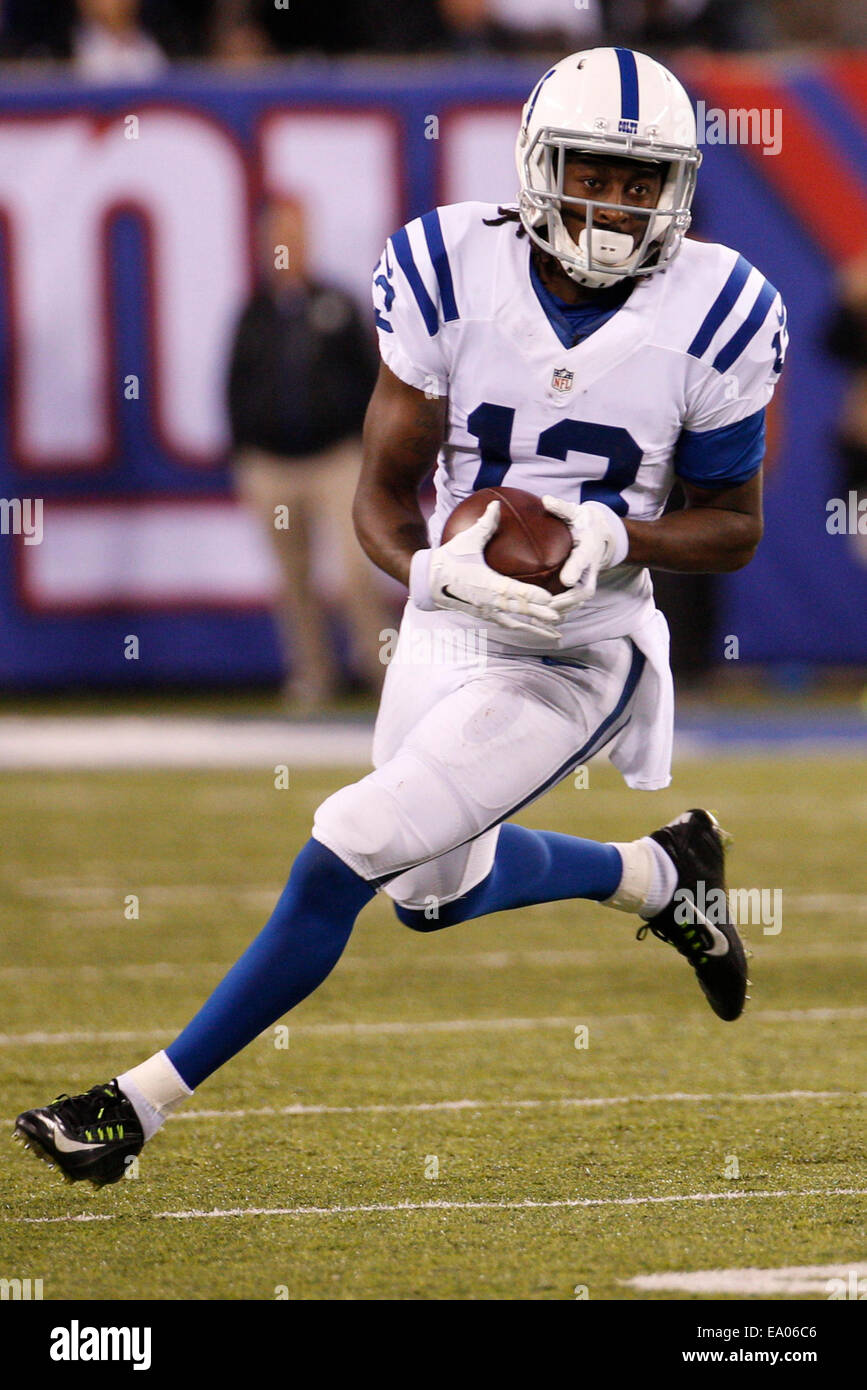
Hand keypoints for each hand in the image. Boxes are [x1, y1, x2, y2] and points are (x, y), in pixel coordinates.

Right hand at [410, 500, 560, 637]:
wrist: (428, 581)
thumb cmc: (449, 559)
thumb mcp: (467, 540)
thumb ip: (485, 523)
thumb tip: (496, 504)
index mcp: (487, 585)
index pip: (513, 593)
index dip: (531, 597)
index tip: (548, 599)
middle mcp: (489, 602)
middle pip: (519, 611)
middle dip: (539, 615)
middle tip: (559, 617)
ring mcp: (486, 612)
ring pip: (516, 623)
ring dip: (536, 629)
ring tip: (555, 634)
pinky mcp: (484, 616)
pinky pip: (507, 624)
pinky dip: (523, 628)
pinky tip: (536, 631)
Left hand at [542, 496, 628, 615]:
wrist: (603, 535)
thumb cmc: (585, 523)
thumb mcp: (576, 512)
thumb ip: (562, 508)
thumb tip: (546, 500)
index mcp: (588, 548)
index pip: (583, 560)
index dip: (575, 570)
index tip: (566, 580)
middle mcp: (590, 568)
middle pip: (583, 590)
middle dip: (567, 601)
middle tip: (547, 606)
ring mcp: (588, 580)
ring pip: (578, 601)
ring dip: (562, 610)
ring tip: (540, 616)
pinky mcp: (582, 588)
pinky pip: (573, 604)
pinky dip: (560, 612)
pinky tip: (541, 617)